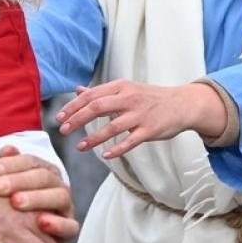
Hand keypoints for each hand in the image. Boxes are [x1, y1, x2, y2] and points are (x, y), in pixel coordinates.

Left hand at [0, 145, 77, 241]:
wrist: (24, 235)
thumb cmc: (11, 208)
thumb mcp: (7, 186)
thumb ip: (7, 167)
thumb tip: (8, 149)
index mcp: (43, 172)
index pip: (31, 161)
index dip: (12, 164)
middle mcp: (57, 186)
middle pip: (45, 176)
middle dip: (21, 180)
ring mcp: (65, 207)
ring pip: (60, 196)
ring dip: (37, 198)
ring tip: (16, 202)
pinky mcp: (69, 229)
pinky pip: (71, 226)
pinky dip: (58, 224)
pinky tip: (42, 221)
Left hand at [56, 79, 224, 159]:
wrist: (182, 104)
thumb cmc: (150, 97)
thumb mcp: (126, 89)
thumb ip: (101, 92)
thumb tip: (78, 90)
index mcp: (120, 87)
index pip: (91, 96)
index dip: (73, 107)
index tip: (59, 118)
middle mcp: (129, 98)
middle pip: (97, 108)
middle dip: (77, 119)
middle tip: (64, 131)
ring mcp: (140, 114)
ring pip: (112, 127)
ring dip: (93, 138)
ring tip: (79, 147)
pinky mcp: (150, 130)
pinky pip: (130, 141)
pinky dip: (117, 149)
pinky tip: (105, 155)